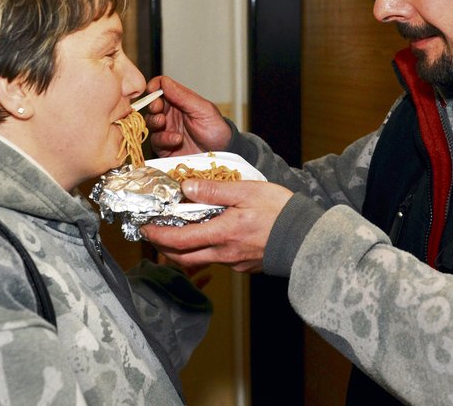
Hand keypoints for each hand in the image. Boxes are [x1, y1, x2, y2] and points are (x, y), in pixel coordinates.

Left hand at [140, 178, 292, 272]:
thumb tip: (187, 186)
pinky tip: (207, 236)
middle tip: (153, 234)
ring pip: (199, 260)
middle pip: (183, 257)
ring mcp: (234, 262)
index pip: (179, 240)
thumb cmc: (280, 211)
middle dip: (164, 247)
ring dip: (182, 250)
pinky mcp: (244, 264)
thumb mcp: (246, 191)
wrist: (308, 237)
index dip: (158, 235)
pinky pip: (217, 259)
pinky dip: (203, 250)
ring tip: (175, 234)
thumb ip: (214, 189)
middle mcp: (224, 253)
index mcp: (222, 233)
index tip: (144, 228)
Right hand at [144, 76, 231, 155]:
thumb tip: (164, 82)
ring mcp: (167, 129)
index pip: (162, 88)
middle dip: (152, 105)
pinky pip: (156, 140)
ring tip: (163, 122)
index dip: (155, 87)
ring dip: (155, 120)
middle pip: (152, 104)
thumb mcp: (202, 109)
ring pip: (150, 122)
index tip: (152, 89)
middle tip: (157, 107)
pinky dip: (164, 138)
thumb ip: (182, 96)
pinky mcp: (164, 146)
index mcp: (179, 100)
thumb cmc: (216, 128)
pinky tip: (176, 139)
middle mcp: (171, 114)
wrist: (221, 152)